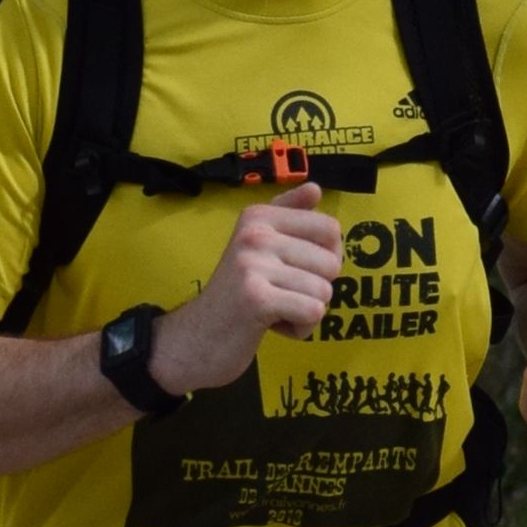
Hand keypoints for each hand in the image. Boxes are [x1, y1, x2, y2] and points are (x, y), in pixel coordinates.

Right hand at [147, 181, 344, 396]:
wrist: (195, 339)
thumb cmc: (235, 296)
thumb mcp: (258, 248)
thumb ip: (287, 217)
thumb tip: (315, 188)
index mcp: (258, 216)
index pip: (330, 229)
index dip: (326, 259)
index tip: (295, 271)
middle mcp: (255, 234)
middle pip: (332, 263)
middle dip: (316, 290)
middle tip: (280, 296)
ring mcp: (253, 265)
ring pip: (324, 291)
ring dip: (306, 312)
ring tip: (273, 311)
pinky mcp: (256, 298)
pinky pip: (312, 312)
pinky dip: (300, 329)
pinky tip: (272, 325)